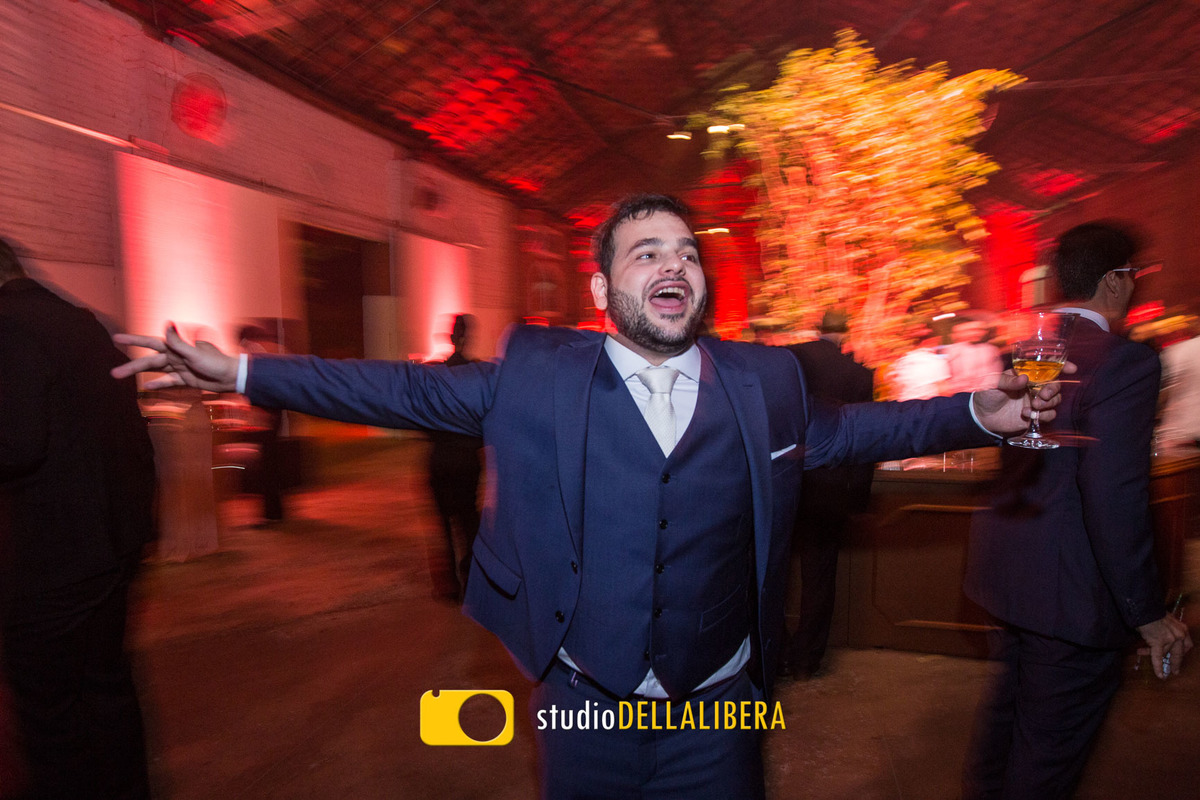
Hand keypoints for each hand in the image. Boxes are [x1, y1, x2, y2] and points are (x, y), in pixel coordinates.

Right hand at [111, 323, 239, 392]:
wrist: (231, 377)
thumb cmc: (215, 363)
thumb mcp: (195, 352)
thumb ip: (178, 342)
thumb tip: (166, 323)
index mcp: (176, 347)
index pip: (150, 342)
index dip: (133, 340)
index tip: (117, 338)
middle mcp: (175, 356)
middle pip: (149, 361)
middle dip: (131, 366)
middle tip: (113, 372)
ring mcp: (180, 368)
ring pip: (155, 371)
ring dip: (139, 375)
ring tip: (123, 378)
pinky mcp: (186, 379)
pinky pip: (169, 382)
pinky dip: (159, 384)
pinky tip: (147, 386)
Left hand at [971, 362, 1076, 434]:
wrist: (982, 417)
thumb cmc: (986, 395)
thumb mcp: (992, 383)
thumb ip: (1007, 380)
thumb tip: (1024, 378)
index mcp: (1025, 374)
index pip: (1047, 367)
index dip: (1062, 366)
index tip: (1072, 369)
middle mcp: (1034, 386)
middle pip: (1055, 384)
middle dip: (1053, 389)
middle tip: (1042, 396)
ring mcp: (1036, 400)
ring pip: (1056, 399)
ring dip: (1048, 403)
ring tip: (1032, 406)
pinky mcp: (1035, 414)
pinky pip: (1050, 414)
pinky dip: (1043, 415)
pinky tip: (1027, 415)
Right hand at [1137, 614, 1192, 678]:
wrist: (1145, 608)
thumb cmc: (1153, 612)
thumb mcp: (1167, 620)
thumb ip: (1169, 629)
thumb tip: (1163, 635)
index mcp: (1183, 629)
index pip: (1187, 645)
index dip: (1183, 652)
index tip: (1179, 656)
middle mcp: (1179, 635)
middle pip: (1178, 653)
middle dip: (1176, 663)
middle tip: (1175, 671)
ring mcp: (1170, 639)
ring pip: (1163, 652)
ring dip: (1154, 655)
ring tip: (1141, 653)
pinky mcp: (1158, 642)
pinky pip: (1157, 657)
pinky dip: (1158, 667)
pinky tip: (1160, 675)